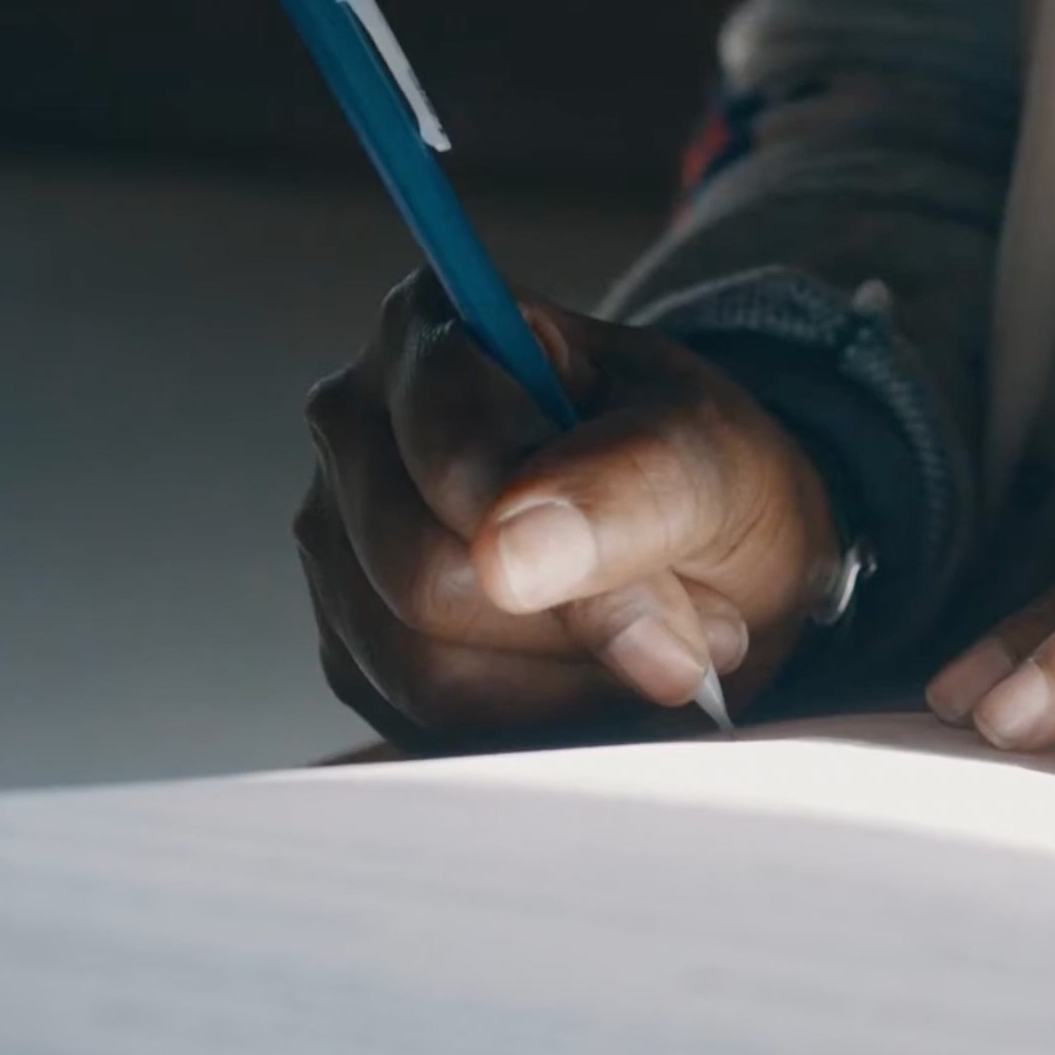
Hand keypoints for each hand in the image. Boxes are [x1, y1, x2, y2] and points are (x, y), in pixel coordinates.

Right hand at [295, 272, 837, 751]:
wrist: (713, 558)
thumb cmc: (704, 479)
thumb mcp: (714, 460)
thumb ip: (628, 487)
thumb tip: (510, 555)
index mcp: (434, 331)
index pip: (454, 451)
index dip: (565, 533)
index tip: (673, 576)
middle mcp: (358, 426)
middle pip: (422, 572)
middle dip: (579, 616)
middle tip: (686, 608)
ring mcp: (340, 542)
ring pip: (421, 663)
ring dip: (566, 673)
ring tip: (650, 632)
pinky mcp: (354, 648)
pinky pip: (427, 723)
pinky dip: (538, 716)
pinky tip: (595, 671)